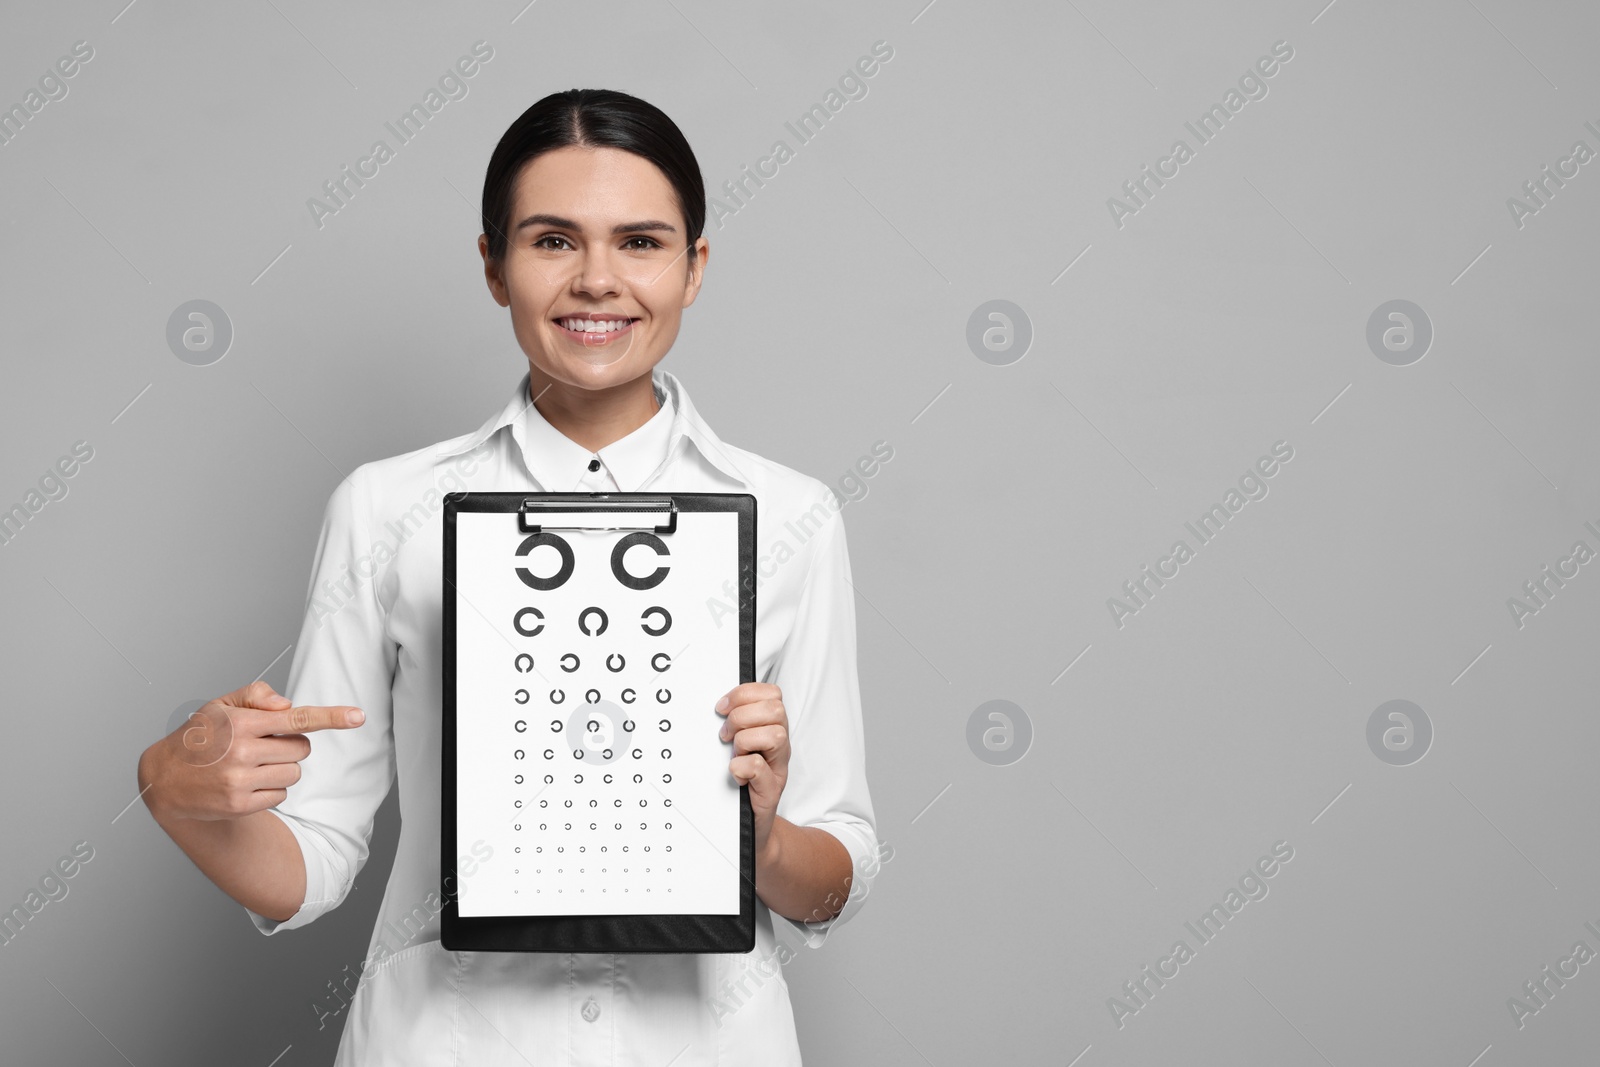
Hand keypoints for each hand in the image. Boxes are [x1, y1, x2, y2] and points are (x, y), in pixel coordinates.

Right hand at [138, 680, 363, 822]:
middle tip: (262, 745)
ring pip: (295, 773)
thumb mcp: (220, 706)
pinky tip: (245, 784)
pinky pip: (281, 795)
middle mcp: (242, 752)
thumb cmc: (200, 737)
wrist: (164, 779)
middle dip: (290, 746)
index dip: (332, 717)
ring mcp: (240, 781)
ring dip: (281, 769)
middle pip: (302, 748)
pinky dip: (271, 789)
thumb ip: (256, 696)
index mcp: (241, 723)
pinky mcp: (240, 805)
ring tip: (251, 765)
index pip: (297, 718)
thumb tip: (288, 705)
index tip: (359, 716)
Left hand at [715, 682, 789, 861]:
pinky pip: (758, 766)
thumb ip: (735, 725)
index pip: (771, 693)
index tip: (722, 707)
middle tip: (726, 735)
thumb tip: (717, 705)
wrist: (751, 827)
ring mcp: (778, 767)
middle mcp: (780, 746)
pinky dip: (741, 767)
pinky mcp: (770, 790)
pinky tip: (735, 774)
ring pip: (774, 734)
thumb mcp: (739, 747)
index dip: (744, 694)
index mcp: (772, 728)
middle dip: (743, 717)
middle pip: (775, 709)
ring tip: (733, 754)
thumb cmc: (743, 783)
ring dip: (745, 741)